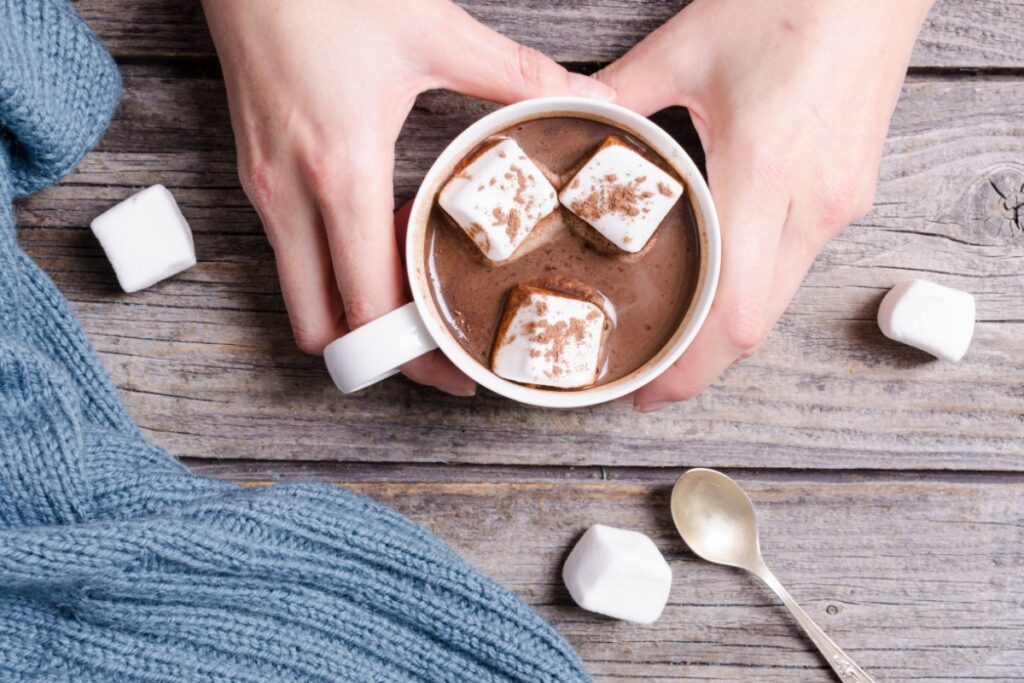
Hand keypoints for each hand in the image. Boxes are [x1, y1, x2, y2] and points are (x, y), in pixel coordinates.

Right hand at [201, 0, 613, 395]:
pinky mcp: (252, 175)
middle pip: (319, 323)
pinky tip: (374, 248)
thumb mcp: (432, 32)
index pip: (367, 300)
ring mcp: (262, 189)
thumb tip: (582, 97)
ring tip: (406, 309)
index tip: (452, 371)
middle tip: (427, 353)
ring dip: (348, 315)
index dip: (409, 352)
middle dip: (372, 355)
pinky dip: (330, 272)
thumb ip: (514, 75)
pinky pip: (290, 256)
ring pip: (298, 294)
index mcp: (340, 170)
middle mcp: (291, 195)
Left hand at [597, 0, 933, 410]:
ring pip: (779, 300)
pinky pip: (796, 266)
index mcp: (765, 168)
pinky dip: (754, 290)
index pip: (731, 309)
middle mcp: (811, 203)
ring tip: (678, 335)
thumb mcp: (687, 45)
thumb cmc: (795, 0)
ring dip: (727, 330)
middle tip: (650, 377)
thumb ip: (618, 94)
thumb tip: (571, 121)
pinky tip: (721, 283)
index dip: (690, 369)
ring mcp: (840, 203)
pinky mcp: (850, 193)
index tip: (647, 392)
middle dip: (702, 366)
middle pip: (757, 324)